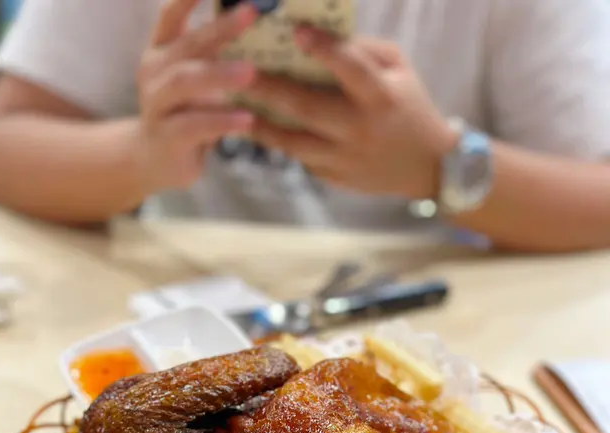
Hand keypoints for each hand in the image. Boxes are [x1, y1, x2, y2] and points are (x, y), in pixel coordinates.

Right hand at [135, 0, 258, 193]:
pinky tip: (246, 119)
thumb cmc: (185, 113)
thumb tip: (256, 23)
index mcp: (162, 52)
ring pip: (184, 83)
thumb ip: (213, 54)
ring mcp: (157, 105)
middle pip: (186, 46)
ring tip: (251, 72)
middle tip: (251, 12)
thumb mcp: (196, 79)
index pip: (171, 15)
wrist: (154, 159)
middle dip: (219, 28)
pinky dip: (222, 121)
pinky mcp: (167, 137)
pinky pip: (195, 125)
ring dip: (219, 75)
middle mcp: (154, 73)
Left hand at [245, 29, 457, 198]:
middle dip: (269, 87)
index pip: (350, 68)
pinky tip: (254, 126)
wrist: (424, 167)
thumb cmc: (407, 105)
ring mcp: (345, 157)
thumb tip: (317, 34)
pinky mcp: (334, 177)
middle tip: (239, 71)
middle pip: (307, 107)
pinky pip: (299, 157)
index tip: (295, 31)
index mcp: (382, 96)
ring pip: (294, 141)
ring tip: (233, 105)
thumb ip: (363, 51)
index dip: (323, 48)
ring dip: (260, 123)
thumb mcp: (399, 69)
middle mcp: (360, 128)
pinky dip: (275, 141)